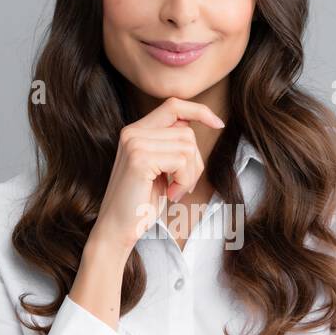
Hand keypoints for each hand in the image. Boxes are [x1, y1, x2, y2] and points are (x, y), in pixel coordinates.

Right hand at [90, 98, 224, 254]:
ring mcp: (135, 144)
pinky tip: (170, 194)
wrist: (116, 228)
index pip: (173, 106)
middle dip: (195, 162)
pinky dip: (183, 181)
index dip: (199, 111)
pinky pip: (181, 161)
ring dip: (189, 175)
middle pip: (186, 132)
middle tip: (182, 185)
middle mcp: (132, 132)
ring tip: (174, 190)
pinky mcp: (140, 159)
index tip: (218, 124)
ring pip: (187, 147)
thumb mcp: (159, 167)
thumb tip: (193, 123)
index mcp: (135, 131)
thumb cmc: (140, 202)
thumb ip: (170, 144)